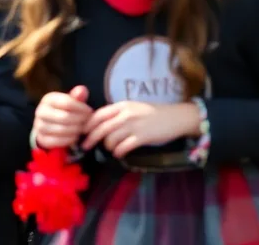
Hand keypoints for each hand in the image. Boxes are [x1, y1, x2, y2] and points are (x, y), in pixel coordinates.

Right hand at [34, 85, 92, 148]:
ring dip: (75, 130)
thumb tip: (82, 90)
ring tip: (82, 128)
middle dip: (80, 120)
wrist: (53, 124)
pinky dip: (68, 140)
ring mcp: (39, 125)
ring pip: (61, 129)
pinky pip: (56, 141)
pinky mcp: (41, 138)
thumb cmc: (66, 109)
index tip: (90, 112)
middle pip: (64, 117)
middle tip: (88, 122)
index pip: (67, 103)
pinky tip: (75, 136)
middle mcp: (41, 111)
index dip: (81, 108)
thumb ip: (78, 95)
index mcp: (48, 99)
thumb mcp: (72, 100)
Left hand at [82, 100, 200, 158]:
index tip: (82, 132)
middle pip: (101, 128)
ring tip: (112, 148)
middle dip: (90, 139)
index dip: (87, 124)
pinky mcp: (142, 137)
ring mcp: (134, 126)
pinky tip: (120, 153)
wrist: (176, 117)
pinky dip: (118, 152)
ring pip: (110, 139)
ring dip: (107, 146)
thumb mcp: (135, 108)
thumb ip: (119, 114)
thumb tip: (100, 125)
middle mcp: (127, 114)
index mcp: (123, 105)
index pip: (98, 114)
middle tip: (85, 146)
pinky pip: (122, 148)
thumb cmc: (154, 114)